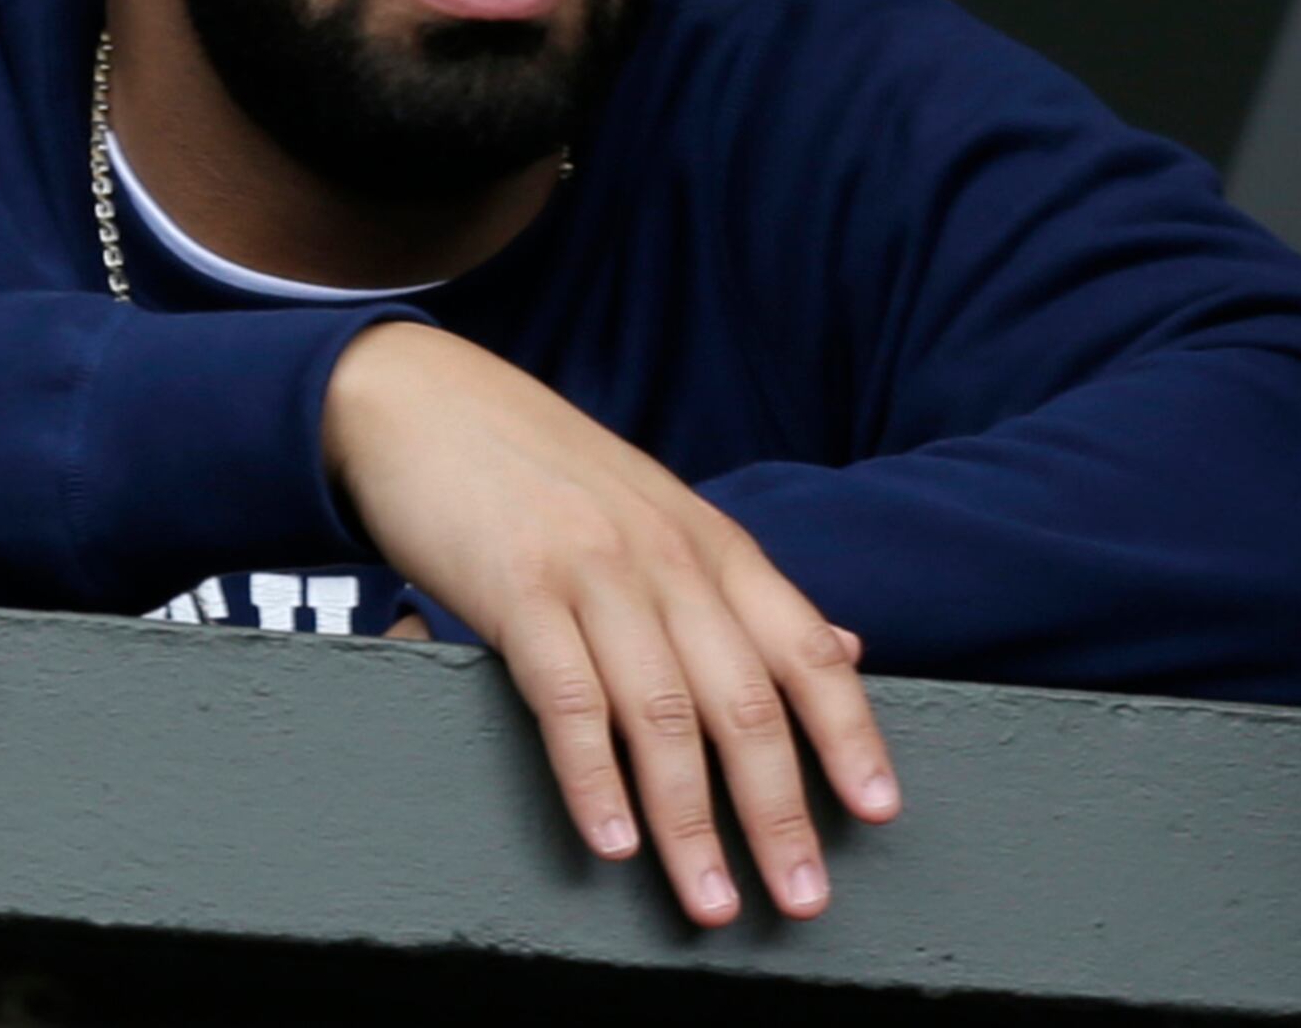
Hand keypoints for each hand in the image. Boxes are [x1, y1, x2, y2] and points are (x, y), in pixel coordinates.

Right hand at [322, 323, 896, 925]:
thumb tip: (843, 651)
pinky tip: (612, 841)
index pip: (806, 649)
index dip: (851, 735)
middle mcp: (667, 559)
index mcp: (712, 543)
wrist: (421, 399)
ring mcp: (593, 572)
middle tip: (802, 900)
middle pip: (744, 703)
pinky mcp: (516, 590)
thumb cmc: (540, 467)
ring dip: (692, 823)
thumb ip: (741, 589)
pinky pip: (569, 701)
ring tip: (709, 901)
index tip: (879, 814)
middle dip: (780, 813)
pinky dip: (595, 779)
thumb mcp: (659, 511)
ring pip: (663, 717)